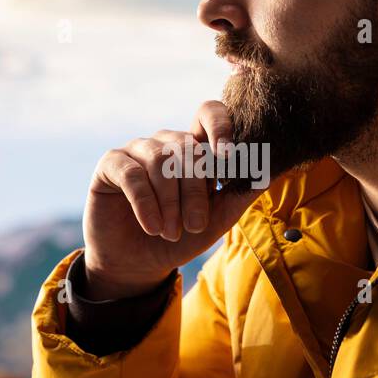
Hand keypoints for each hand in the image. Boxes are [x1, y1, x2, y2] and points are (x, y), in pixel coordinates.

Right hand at [80, 100, 258, 299]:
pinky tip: (152, 226)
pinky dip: (145, 202)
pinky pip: (132, 173)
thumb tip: (266, 173)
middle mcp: (166, 142)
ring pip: (160, 160)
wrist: (138, 264)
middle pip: (188, 149)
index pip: (209, 113)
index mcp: (195, 148)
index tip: (228, 157)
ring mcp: (137, 150)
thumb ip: (238, 196)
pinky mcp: (111, 164)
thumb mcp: (215, 221)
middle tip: (195, 226)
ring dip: (169, 202)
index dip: (220, 125)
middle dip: (195, 192)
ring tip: (170, 232)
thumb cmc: (179, 237)